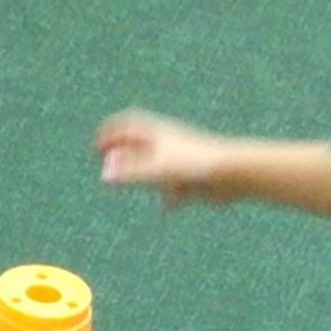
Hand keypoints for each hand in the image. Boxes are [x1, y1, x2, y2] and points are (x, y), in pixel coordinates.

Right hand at [96, 109, 231, 205]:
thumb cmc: (195, 166)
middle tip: (107, 164)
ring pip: (160, 162)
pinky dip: (171, 192)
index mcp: (159, 134)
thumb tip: (104, 176)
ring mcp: (184, 157)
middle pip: (142, 142)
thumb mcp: (157, 171)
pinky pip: (179, 182)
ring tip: (135, 182)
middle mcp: (171, 143)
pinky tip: (171, 206)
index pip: (129, 124)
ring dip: (145, 171)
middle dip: (123, 152)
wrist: (234, 172)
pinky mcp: (197, 173)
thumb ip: (130, 173)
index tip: (97, 148)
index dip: (111, 133)